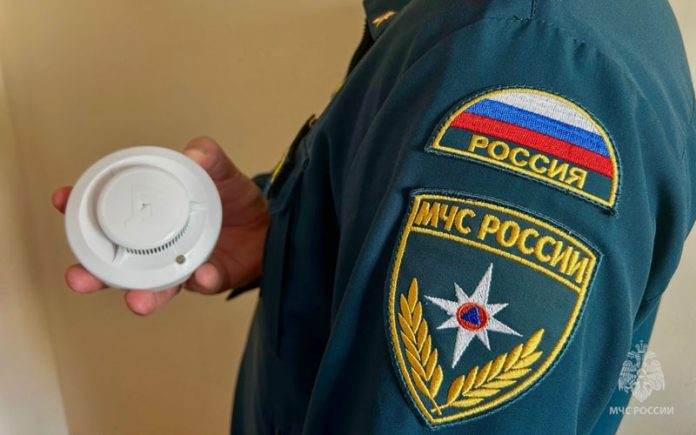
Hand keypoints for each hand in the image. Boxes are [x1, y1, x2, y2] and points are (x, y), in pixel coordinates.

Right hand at [52, 137, 268, 314]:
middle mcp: (158, 248)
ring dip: (142, 297)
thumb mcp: (221, 172)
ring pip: (154, 289)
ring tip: (137, 300)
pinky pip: (204, 284)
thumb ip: (208, 158)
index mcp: (151, 217)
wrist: (271, 225)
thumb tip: (194, 152)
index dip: (80, 209)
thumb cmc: (234, 199)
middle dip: (94, 274)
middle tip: (79, 277)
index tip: (62, 199)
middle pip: (117, 267)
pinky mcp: (211, 280)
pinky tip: (203, 275)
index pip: (107, 215)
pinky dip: (203, 280)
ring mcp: (181, 267)